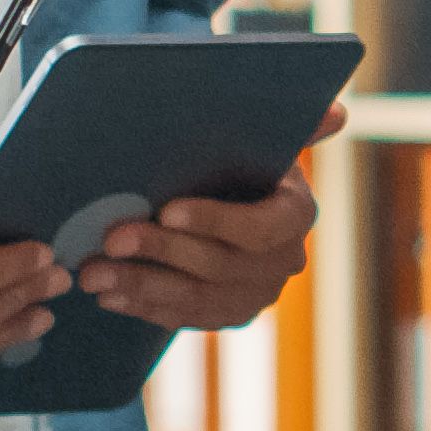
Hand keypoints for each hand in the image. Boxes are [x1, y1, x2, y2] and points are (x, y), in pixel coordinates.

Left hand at [82, 132, 327, 336]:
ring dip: (140, 285)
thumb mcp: (263, 139)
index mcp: (296, 215)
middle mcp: (284, 262)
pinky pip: (183, 318)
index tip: (168, 209)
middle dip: (161, 252)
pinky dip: (143, 307)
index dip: (215, 221)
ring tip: (92, 273)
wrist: (231, 196)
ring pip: (195, 298)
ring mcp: (256, 295)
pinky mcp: (227, 315)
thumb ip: (296, 126)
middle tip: (111, 239)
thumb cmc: (239, 159)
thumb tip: (338, 112)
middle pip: (220, 265)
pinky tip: (107, 294)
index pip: (260, 227)